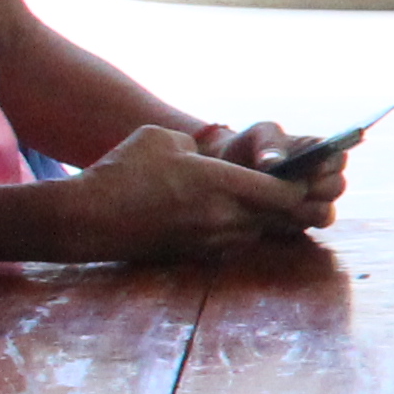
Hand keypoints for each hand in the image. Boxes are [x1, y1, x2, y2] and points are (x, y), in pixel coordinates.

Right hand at [51, 125, 320, 264]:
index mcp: (220, 184)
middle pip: (279, 216)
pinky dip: (239, 230)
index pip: (285, 191)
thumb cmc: (120, 172)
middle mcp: (223, 217)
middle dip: (291, 203)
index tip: (309, 175)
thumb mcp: (162, 139)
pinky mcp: (194, 255)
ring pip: (257, 230)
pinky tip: (230, 216)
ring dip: (265, 218)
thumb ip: (199, 147)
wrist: (85, 219)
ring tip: (267, 201)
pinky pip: (232, 242)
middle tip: (301, 190)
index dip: (302, 184)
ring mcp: (209, 240)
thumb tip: (213, 159)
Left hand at [194, 120, 352, 215]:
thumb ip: (269, 143)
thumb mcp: (257, 134)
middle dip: (320, 189)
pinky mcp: (302, 221)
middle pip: (337, 186)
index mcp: (319, 150)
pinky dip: (299, 222)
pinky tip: (278, 216)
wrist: (227, 173)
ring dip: (308, 209)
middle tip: (300, 189)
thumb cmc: (247, 147)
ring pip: (326, 210)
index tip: (315, 166)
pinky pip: (311, 225)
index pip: (338, 157)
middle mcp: (323, 177)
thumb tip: (275, 162)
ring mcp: (314, 201)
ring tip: (285, 205)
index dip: (330, 163)